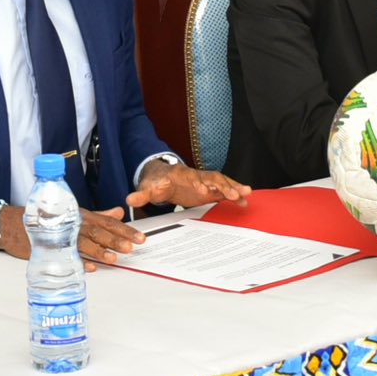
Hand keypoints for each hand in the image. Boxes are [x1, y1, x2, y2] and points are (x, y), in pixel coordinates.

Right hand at [0, 202, 146, 269]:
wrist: (15, 223)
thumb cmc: (47, 218)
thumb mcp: (75, 213)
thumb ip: (98, 214)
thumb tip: (118, 212)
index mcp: (82, 215)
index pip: (107, 222)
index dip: (124, 230)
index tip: (139, 238)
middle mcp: (73, 223)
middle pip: (98, 231)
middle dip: (116, 240)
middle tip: (131, 248)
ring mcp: (61, 235)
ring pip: (83, 243)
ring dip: (99, 251)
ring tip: (113, 259)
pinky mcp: (49, 247)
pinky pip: (66, 256)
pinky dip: (78, 262)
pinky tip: (90, 268)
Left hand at [127, 161, 249, 211]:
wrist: (162, 178)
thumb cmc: (157, 183)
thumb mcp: (148, 189)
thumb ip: (141, 195)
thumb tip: (129, 199)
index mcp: (182, 175)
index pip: (192, 178)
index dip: (199, 183)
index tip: (206, 190)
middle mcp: (197, 176)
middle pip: (212, 178)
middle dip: (223, 185)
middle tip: (234, 194)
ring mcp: (204, 182)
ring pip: (221, 182)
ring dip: (233, 187)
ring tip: (246, 194)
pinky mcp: (209, 189)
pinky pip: (224, 190)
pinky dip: (234, 193)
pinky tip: (244, 200)